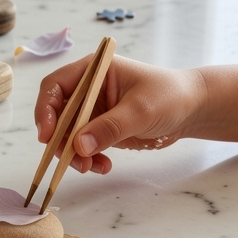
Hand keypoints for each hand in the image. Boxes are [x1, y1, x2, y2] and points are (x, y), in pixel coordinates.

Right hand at [34, 55, 203, 174]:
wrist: (192, 110)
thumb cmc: (169, 97)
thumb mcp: (140, 110)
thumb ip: (109, 127)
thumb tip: (78, 145)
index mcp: (93, 71)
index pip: (55, 86)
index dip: (45, 109)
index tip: (47, 135)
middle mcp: (88, 89)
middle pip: (57, 114)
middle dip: (61, 139)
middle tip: (73, 160)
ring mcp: (93, 110)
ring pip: (68, 135)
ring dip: (74, 154)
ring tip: (92, 167)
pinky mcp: (100, 129)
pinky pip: (82, 146)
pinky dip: (87, 159)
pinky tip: (103, 166)